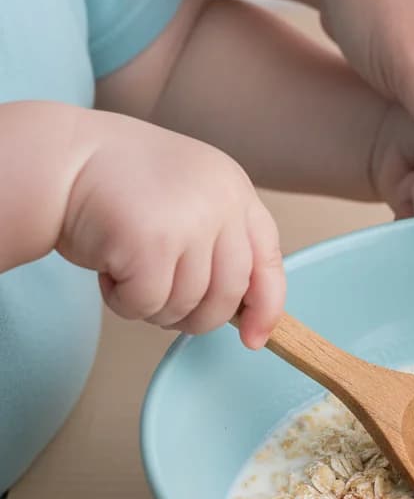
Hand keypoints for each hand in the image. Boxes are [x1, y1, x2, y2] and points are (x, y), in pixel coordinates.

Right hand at [59, 111, 284, 347]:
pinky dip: (125, 303)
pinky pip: (150, 304)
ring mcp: (190, 221)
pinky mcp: (153, 242)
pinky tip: (109, 273)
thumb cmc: (119, 187)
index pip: (269, 260)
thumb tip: (248, 315)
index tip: (256, 338)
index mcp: (235, 189)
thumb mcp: (189, 200)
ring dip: (154, 307)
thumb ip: (221, 243)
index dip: (266, 306)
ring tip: (128, 275)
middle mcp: (221, 202)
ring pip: (189, 304)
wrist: (59, 160)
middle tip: (163, 305)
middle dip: (198, 316)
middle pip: (231, 293)